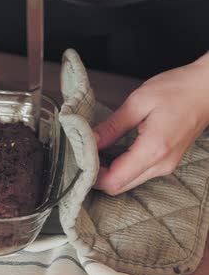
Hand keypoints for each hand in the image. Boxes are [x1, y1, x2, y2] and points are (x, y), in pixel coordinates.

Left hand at [93, 52, 208, 195]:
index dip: (92, 176)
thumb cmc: (178, 89)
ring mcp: (166, 165)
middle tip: (81, 157)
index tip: (78, 161)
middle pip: (119, 187)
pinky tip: (110, 151)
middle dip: (97, 176)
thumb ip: (112, 126)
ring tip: (94, 152)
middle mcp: (161, 165)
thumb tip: (89, 141)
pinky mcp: (166, 161)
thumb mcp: (138, 102)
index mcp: (153, 150)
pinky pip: (138, 173)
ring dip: (108, 173)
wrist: (208, 88)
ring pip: (128, 182)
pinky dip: (121, 167)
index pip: (114, 180)